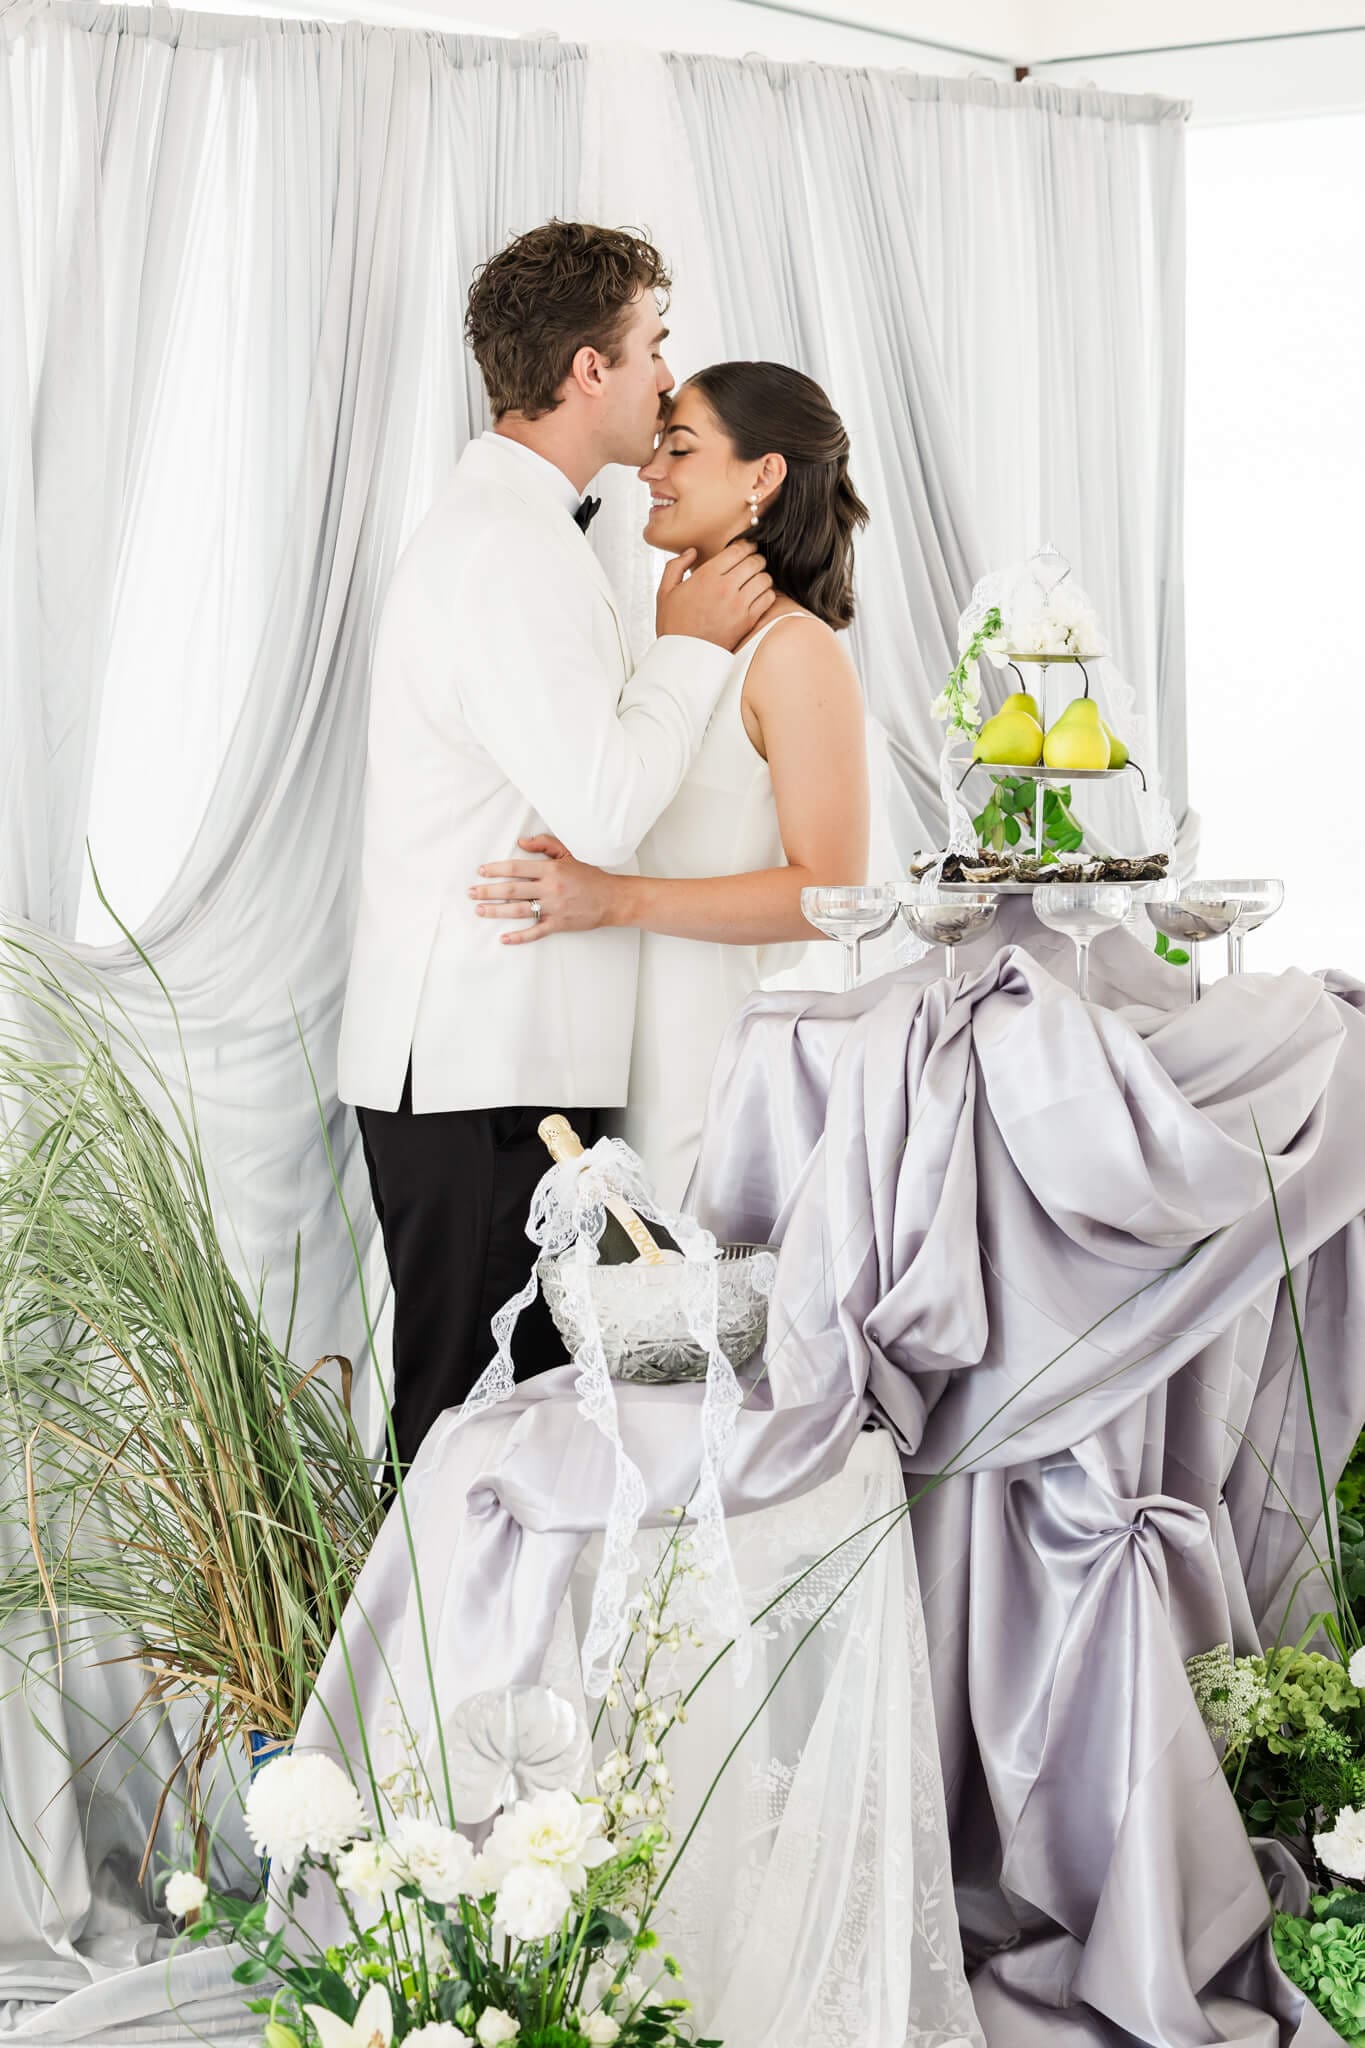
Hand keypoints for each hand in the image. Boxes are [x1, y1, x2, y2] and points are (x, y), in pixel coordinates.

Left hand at [468, 836, 620, 944]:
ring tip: (480, 910)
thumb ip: (545, 845)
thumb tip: (521, 842)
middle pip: (512, 889)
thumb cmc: (589, 876)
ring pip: (519, 910)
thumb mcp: (569, 854)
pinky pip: (535, 932)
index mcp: (551, 870)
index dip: (496, 869)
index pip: (517, 868)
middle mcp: (550, 889)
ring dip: (497, 911)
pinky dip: (519, 937)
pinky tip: (503, 938)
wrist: (612, 899)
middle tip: (471, 893)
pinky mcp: (559, 925)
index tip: (481, 872)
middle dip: (488, 891)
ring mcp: (554, 908)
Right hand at [656, 539, 774, 651]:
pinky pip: (768, 598)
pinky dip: (766, 594)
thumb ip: (676, 566)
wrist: (683, 656)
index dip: (745, 545)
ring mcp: (739, 605)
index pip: (738, 550)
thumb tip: (691, 552)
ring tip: (755, 580)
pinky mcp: (748, 621)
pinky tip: (757, 596)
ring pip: (765, 579)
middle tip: (752, 563)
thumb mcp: (665, 592)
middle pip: (755, 561)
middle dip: (755, 559)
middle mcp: (725, 588)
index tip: (746, 547)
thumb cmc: (674, 625)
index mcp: (706, 576)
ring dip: (762, 576)